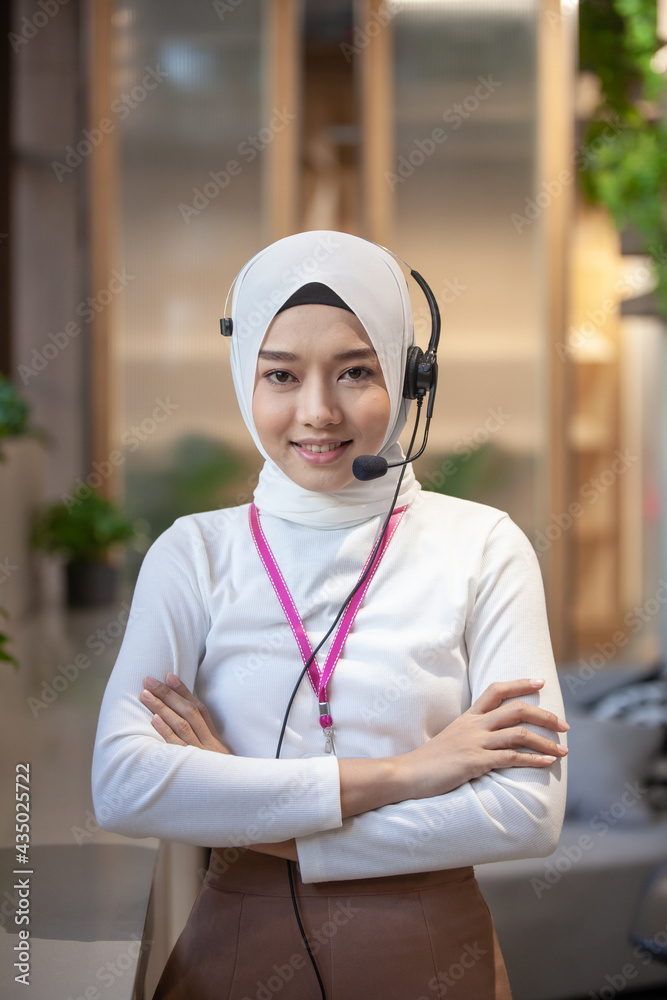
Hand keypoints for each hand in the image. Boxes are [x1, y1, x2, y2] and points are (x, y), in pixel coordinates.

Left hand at [140, 675, 297, 861]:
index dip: (184, 691)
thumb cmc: (228, 785)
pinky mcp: (195, 768)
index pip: (199, 709)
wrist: (246, 805)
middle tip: (148, 679)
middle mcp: (210, 744)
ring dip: (162, 708)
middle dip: (167, 694)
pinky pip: (179, 748)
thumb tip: (186, 737)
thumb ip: (205, 750)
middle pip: (188, 712)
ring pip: (181, 725)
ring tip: (145, 694)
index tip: (169, 676)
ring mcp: (202, 755)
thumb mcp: (220, 765)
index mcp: (215, 740)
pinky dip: (166, 732)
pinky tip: (154, 721)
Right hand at [397, 678, 568, 800]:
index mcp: (468, 716)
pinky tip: (547, 763)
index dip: (520, 683)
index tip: (540, 681)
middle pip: (517, 710)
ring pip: (519, 734)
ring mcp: (475, 743)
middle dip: (545, 716)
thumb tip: (493, 736)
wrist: (408, 774)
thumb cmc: (431, 760)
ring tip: (563, 751)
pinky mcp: (476, 762)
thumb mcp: (452, 738)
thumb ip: (472, 733)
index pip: (496, 690)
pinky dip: (534, 760)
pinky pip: (511, 758)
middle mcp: (474, 725)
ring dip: (546, 743)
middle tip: (564, 726)